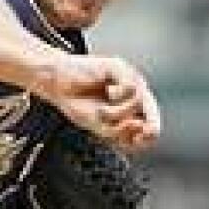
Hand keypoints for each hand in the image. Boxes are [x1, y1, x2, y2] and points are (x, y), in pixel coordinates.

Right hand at [28, 53, 160, 150]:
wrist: (57, 83)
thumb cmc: (76, 103)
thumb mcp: (100, 126)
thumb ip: (121, 131)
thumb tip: (141, 126)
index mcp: (130, 109)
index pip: (150, 125)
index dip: (148, 136)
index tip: (137, 140)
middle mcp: (133, 93)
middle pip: (152, 113)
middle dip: (144, 125)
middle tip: (128, 126)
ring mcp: (128, 79)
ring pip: (138, 102)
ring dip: (119, 112)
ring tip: (103, 109)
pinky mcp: (120, 67)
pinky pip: (131, 87)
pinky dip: (118, 95)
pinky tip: (108, 90)